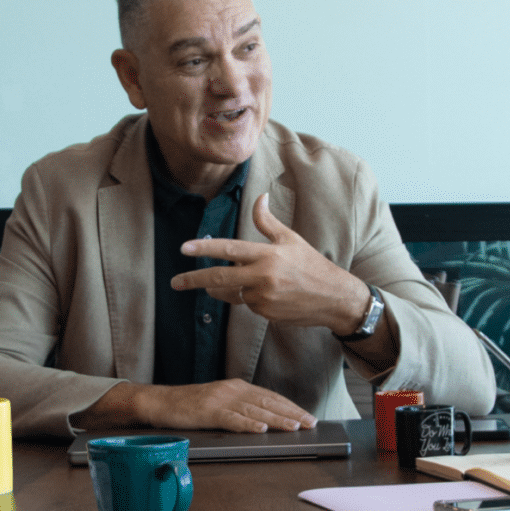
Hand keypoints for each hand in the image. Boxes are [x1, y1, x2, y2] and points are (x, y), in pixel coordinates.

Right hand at [125, 377, 316, 434]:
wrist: (160, 402)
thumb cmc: (189, 404)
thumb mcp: (220, 401)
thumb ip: (241, 406)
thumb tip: (266, 420)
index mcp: (237, 387)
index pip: (270, 396)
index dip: (290, 406)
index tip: (307, 416)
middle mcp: (232, 390)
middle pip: (268, 402)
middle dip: (292, 413)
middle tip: (310, 423)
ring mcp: (220, 400)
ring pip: (255, 411)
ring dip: (277, 420)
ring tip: (294, 427)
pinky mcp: (208, 412)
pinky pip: (232, 419)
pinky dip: (248, 425)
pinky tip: (261, 430)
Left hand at [173, 193, 371, 332]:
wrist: (333, 298)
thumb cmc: (311, 265)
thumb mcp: (290, 239)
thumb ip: (268, 222)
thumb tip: (260, 197)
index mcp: (268, 254)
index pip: (229, 249)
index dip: (204, 249)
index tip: (184, 249)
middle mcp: (263, 276)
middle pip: (219, 277)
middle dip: (194, 280)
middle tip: (175, 282)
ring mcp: (263, 297)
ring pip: (233, 292)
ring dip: (229, 288)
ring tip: (229, 285)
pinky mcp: (265, 313)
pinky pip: (247, 304)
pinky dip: (250, 298)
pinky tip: (267, 294)